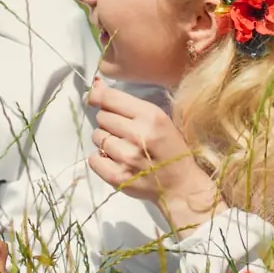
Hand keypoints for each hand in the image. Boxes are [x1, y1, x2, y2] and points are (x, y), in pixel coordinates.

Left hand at [86, 79, 219, 226]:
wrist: (180, 185)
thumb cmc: (170, 148)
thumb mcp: (158, 119)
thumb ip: (127, 103)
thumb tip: (95, 88)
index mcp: (151, 116)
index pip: (109, 98)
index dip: (98, 97)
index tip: (95, 99)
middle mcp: (138, 134)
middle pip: (101, 117)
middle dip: (109, 122)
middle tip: (124, 132)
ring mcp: (126, 157)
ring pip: (97, 136)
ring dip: (106, 140)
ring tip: (122, 148)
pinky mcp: (117, 177)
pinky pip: (93, 158)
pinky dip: (101, 159)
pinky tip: (116, 161)